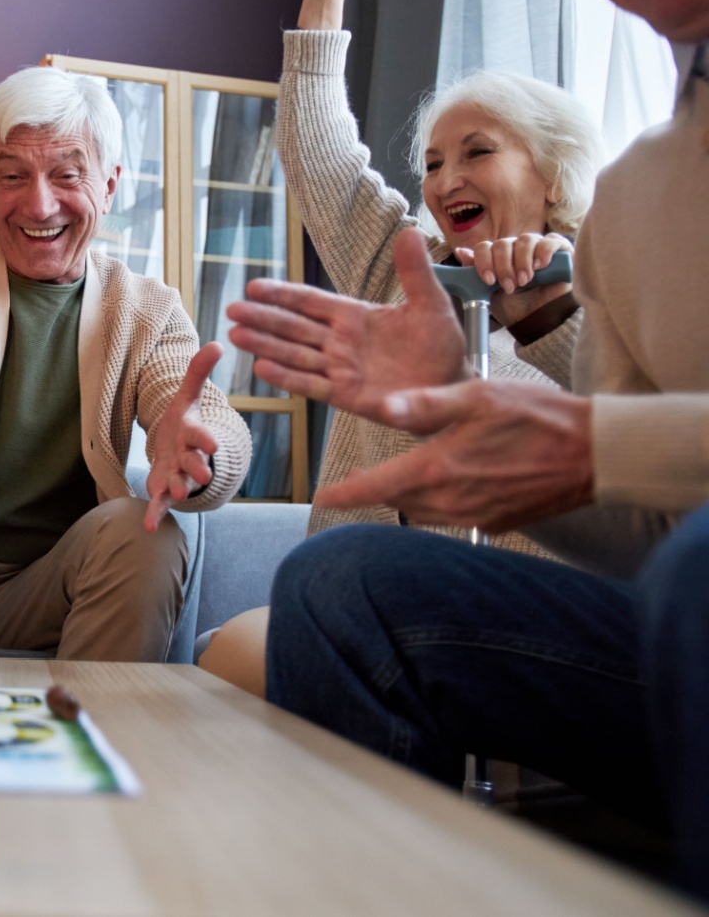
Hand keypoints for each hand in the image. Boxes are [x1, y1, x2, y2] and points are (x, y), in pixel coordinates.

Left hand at [143, 341, 223, 530]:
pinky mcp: (162, 491)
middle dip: (197, 468)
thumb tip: (217, 342)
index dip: (206, 440)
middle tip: (202, 475)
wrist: (180, 455)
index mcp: (193, 436)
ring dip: (177, 490)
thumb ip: (198, 372)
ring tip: (174, 494)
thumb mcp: (186, 397)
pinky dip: (154, 516)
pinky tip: (147, 528)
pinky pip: (159, 505)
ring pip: (179, 485)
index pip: (202, 437)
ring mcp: (176, 476)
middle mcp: (188, 459)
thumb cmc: (183, 424)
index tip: (213, 443)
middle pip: (194, 464)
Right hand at [226, 228, 465, 424]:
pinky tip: (262, 369)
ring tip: (236, 336)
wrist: (453, 388)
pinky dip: (287, 378)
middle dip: (263, 318)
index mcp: (355, 316)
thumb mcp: (431, 304)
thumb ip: (414, 273)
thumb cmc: (441, 346)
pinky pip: (311, 385)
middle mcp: (340, 341)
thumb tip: (409, 231)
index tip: (254, 286)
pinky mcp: (345, 396)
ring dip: (265, 345)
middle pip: (294, 327)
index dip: (282, 294)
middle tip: (232, 310)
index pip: (310, 301)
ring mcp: (340, 369)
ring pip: (295, 354)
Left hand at [317, 379, 594, 531]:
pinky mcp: (498, 524)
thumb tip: (380, 406)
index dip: (345, 492)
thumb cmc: (539, 417)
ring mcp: (476, 517)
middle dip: (379, 489)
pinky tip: (456, 481)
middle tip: (366, 477)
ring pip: (424, 513)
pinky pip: (454, 518)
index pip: (376, 487)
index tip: (322, 496)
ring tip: (408, 476)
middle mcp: (452, 501)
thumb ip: (424, 405)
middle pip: (397, 501)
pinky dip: (442, 504)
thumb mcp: (476, 397)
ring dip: (410, 497)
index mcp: (439, 469)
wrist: (597, 453)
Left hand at [453, 232, 572, 326]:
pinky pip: (550, 240)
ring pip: (525, 239)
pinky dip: (543, 252)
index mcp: (497, 257)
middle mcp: (516, 248)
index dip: (484, 262)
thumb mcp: (491, 293)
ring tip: (525, 281)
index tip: (489, 281)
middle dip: (503, 267)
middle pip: (502, 243)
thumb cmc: (516, 307)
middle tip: (509, 286)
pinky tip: (540, 266)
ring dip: (522, 262)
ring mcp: (537, 246)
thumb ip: (475, 274)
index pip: (484, 247)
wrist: (542, 321)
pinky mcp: (560, 250)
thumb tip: (461, 251)